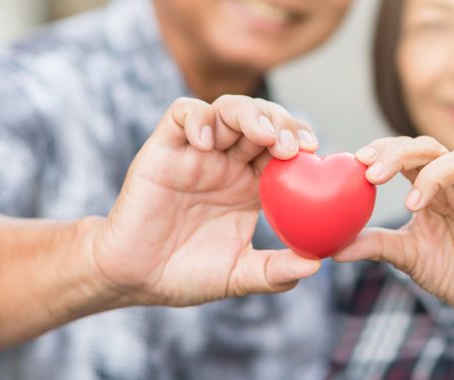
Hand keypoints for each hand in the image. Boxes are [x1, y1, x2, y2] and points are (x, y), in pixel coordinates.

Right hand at [89, 95, 321, 306]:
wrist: (136, 278)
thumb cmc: (187, 275)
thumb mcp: (239, 275)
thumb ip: (276, 271)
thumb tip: (317, 264)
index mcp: (251, 185)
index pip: (283, 147)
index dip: (300, 140)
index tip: (314, 151)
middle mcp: (227, 162)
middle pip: (262, 120)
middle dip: (281, 123)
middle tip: (292, 146)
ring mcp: (197, 153)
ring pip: (227, 109)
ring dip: (249, 114)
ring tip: (262, 135)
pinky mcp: (164, 148)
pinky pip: (181, 115)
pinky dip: (197, 118)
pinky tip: (206, 141)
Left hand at [334, 136, 453, 312]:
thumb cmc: (446, 266)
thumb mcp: (405, 255)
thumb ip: (373, 245)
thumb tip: (332, 248)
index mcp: (427, 188)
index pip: (404, 154)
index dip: (382, 150)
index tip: (357, 161)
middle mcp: (452, 185)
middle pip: (428, 148)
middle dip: (398, 154)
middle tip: (373, 174)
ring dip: (434, 174)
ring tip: (413, 203)